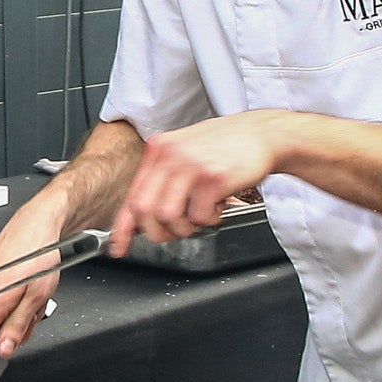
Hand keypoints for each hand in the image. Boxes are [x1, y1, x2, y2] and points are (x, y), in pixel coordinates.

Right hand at [0, 191, 73, 357]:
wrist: (38, 223)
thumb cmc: (39, 254)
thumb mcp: (37, 296)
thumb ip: (17, 326)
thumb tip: (3, 349)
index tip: (6, 347)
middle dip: (12, 327)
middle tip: (32, 310)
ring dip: (15, 312)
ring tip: (32, 294)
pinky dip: (12, 298)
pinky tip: (26, 285)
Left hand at [113, 113, 282, 250]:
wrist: (262, 133)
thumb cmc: (225, 146)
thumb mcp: (185, 152)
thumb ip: (163, 178)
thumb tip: (142, 215)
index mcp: (158, 150)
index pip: (132, 196)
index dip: (123, 228)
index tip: (119, 248)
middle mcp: (170, 156)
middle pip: (145, 212)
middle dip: (159, 232)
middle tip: (176, 231)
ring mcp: (191, 166)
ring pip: (169, 218)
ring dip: (187, 226)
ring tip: (202, 214)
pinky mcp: (213, 178)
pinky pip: (200, 216)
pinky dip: (210, 219)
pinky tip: (219, 204)